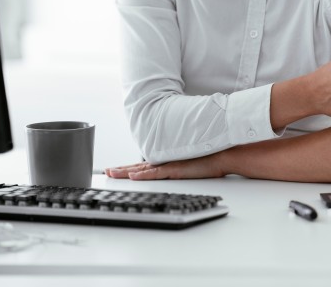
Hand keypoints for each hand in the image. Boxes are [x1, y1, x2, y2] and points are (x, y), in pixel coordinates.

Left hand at [105, 155, 224, 180]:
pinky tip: (132, 176)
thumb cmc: (211, 160)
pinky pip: (156, 173)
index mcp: (169, 161)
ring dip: (126, 170)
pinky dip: (143, 174)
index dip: (130, 167)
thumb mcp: (192, 165)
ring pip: (143, 168)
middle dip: (121, 169)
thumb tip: (178, 169)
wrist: (223, 155)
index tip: (117, 168)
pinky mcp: (176, 169)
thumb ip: (181, 166)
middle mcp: (166, 161)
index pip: (145, 165)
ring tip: (111, 172)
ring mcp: (170, 164)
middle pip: (139, 166)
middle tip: (107, 171)